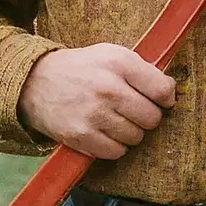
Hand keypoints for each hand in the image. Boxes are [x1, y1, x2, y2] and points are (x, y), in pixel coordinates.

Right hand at [17, 44, 176, 160]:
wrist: (35, 81)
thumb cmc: (82, 68)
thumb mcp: (111, 54)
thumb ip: (142, 69)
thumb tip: (170, 91)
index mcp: (119, 63)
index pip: (163, 90)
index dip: (166, 98)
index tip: (160, 99)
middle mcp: (108, 88)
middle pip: (152, 118)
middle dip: (147, 117)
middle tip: (133, 110)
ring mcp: (94, 114)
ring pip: (136, 137)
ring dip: (130, 132)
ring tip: (115, 119)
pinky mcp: (81, 136)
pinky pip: (116, 152)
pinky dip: (114, 146)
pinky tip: (104, 132)